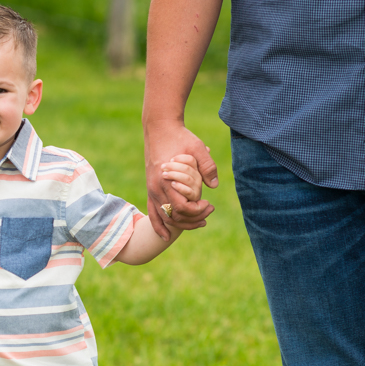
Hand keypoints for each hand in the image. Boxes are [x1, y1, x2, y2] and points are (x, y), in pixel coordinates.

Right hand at [144, 120, 217, 239]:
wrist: (159, 129)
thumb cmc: (180, 138)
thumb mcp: (197, 148)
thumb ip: (207, 166)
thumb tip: (213, 185)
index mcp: (167, 180)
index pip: (182, 208)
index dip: (197, 211)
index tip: (209, 204)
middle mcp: (156, 188)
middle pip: (174, 216)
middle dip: (193, 219)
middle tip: (210, 210)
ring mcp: (152, 190)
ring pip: (165, 217)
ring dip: (182, 224)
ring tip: (200, 221)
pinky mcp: (151, 190)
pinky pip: (152, 213)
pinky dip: (158, 226)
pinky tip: (166, 237)